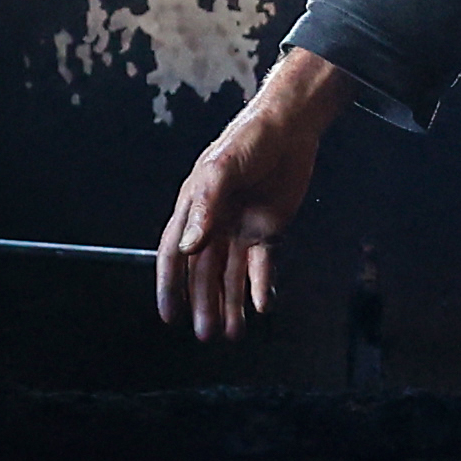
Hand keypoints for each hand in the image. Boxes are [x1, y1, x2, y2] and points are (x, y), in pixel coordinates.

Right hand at [157, 50, 352, 341]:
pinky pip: (262, 265)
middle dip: (204, 304)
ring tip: (231, 333)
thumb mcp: (223, 167)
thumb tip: (189, 246)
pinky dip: (261, 287)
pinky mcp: (268, 228)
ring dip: (230, 303)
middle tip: (206, 334)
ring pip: (231, 275)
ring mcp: (241, 227)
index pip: (176, 253)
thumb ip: (206, 207)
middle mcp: (214, 222)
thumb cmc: (249, 139)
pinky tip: (261, 308)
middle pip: (204, 272)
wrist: (291, 127)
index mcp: (195, 207)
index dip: (170, 285)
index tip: (170, 315)